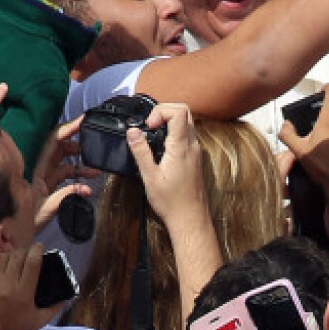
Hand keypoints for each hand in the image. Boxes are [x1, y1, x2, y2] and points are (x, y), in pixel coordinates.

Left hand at [0, 244, 62, 329]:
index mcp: (23, 293)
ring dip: (10, 256)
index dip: (37, 250)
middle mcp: (6, 285)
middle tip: (27, 255)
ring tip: (13, 261)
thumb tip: (66, 299)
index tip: (39, 247)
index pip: (32, 262)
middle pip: (18, 256)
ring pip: (2, 257)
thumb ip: (54, 308)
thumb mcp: (37, 322)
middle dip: (25, 252)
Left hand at [31, 117, 96, 232]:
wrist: (13, 236)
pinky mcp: (48, 188)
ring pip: (65, 163)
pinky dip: (78, 179)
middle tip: (93, 140)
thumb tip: (85, 189)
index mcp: (37, 170)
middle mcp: (40, 170)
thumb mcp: (46, 209)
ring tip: (95, 169)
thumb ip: (66, 197)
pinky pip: (65, 177)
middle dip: (77, 142)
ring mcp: (44, 179)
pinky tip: (87, 187)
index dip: (68, 129)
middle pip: (60, 148)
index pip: (53, 142)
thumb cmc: (23, 222)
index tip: (82, 121)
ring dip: (81, 163)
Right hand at [129, 103, 207, 231]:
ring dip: (169, 122)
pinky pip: (187, 136)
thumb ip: (141, 152)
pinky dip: (174, 133)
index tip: (148, 125)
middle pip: (185, 112)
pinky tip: (161, 147)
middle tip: (149, 126)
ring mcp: (196, 151)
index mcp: (181, 147)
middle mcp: (192, 146)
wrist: (190, 218)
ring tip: (152, 136)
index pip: (178, 112)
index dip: (160, 111)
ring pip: (187, 123)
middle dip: (164, 112)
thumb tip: (132, 131)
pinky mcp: (195, 158)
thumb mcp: (150, 177)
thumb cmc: (172, 202)